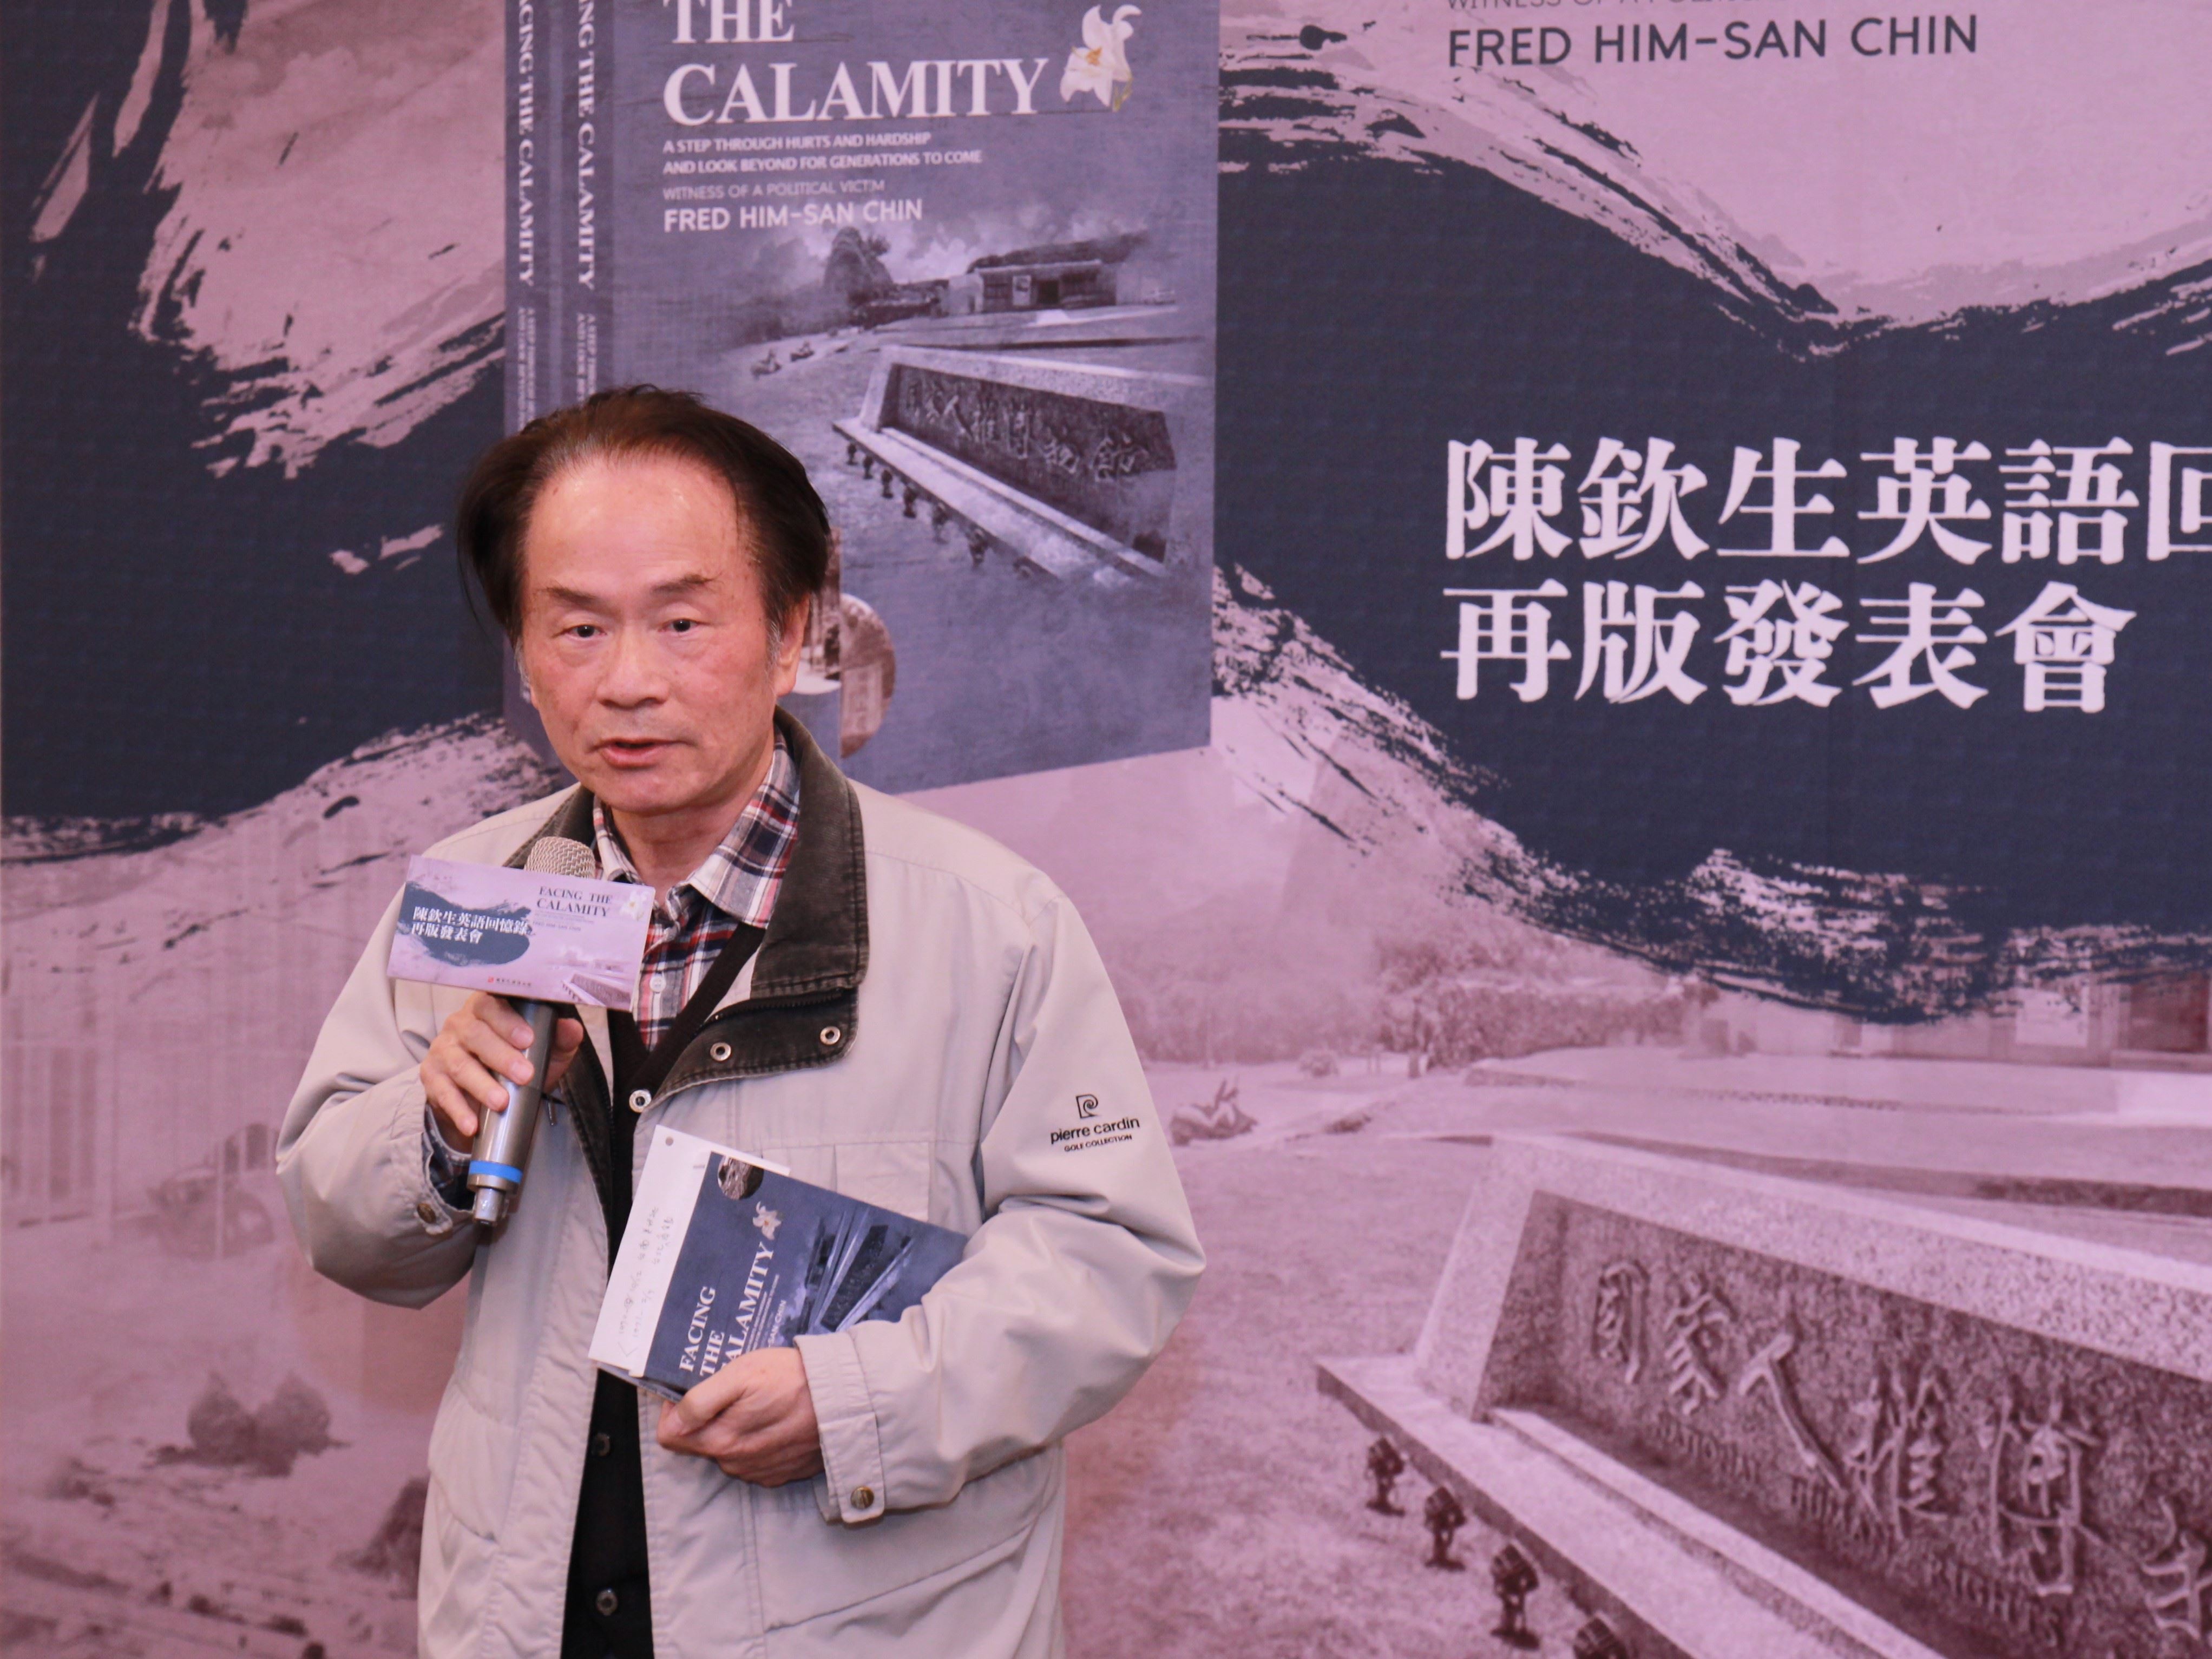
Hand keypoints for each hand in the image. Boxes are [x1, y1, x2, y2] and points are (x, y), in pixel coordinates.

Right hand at [421, 991, 584, 1146]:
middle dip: (502, 1056)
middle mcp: (460, 1024)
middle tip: (524, 1075)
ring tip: (501, 1102)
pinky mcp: (432, 1076)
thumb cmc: (516, 1062)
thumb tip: (572, 1028)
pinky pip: (442, 1092)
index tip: (529, 1039)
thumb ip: (558, 1038)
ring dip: (481, 1085)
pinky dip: (458, 1110)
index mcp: (487, 1008)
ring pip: (460, 1064)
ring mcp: (443, 1049)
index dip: (509, 1021)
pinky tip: (472, 1123)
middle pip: (476, 1034)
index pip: (493, 1005)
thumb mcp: (542, 1050)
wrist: (485, 1095)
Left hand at [657, 1347, 823, 1485]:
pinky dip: (759, 1440)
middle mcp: (736, 1464)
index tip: (691, 1391)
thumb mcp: (742, 1374)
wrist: (847, 1400)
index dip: (674, 1410)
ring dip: (736, 1428)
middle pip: (700, 1442)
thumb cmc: (794, 1380)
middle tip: (736, 1389)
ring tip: (763, 1401)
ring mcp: (759, 1472)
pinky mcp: (781, 1473)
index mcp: (721, 1440)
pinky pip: (755, 1458)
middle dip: (709, 1417)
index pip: (669, 1437)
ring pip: (729, 1450)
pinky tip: (778, 1419)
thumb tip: (674, 1419)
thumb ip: (701, 1401)